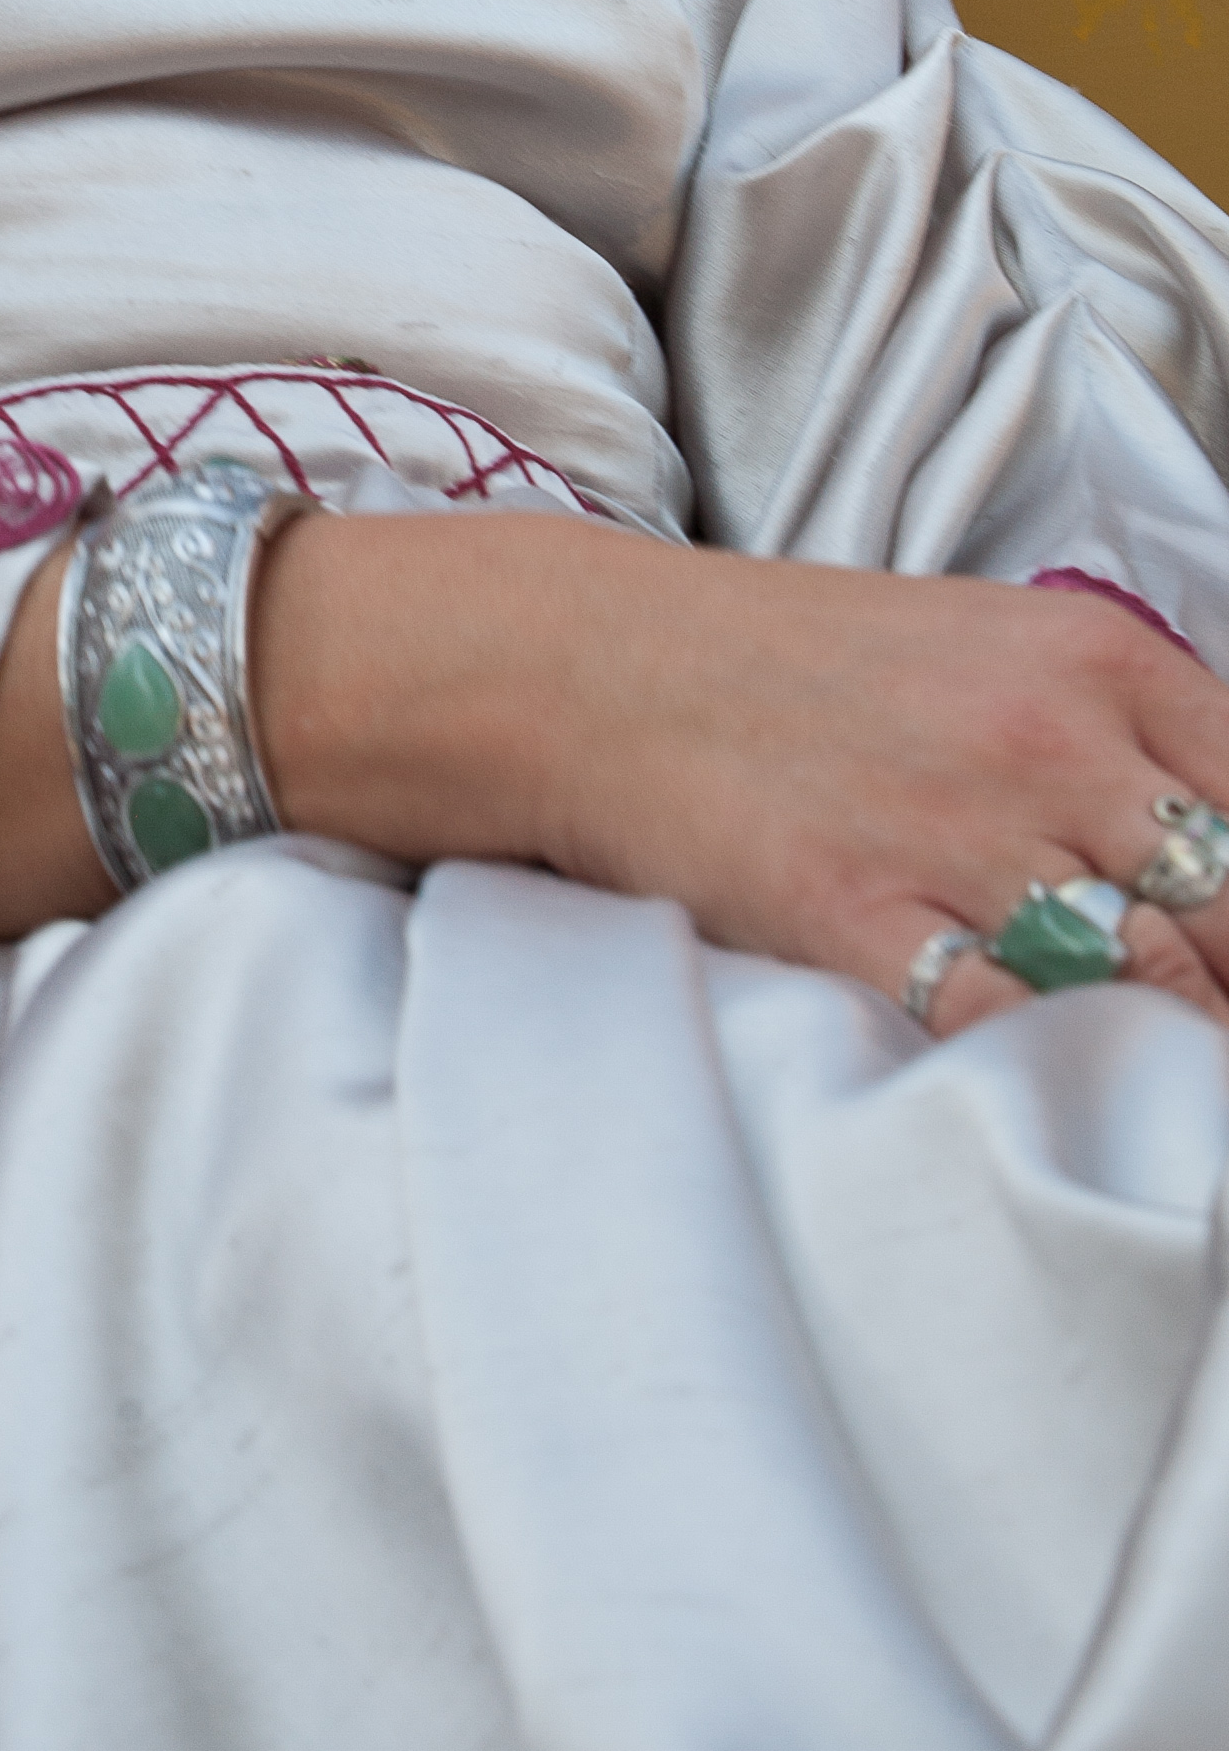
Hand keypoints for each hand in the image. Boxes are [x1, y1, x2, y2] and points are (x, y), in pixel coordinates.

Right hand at [249, 512, 1228, 1033]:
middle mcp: (1045, 737)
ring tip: (1167, 1102)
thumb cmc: (784, 666)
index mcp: (1091, 658)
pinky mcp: (861, 914)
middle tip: (1201, 1021)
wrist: (586, 663)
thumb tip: (1214, 852)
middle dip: (1227, 984)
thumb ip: (1112, 735)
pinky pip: (1013, 1028)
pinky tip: (1058, 1094)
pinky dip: (1053, 1075)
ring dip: (1170, 1048)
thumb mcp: (982, 648)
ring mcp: (957, 828)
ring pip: (1150, 982)